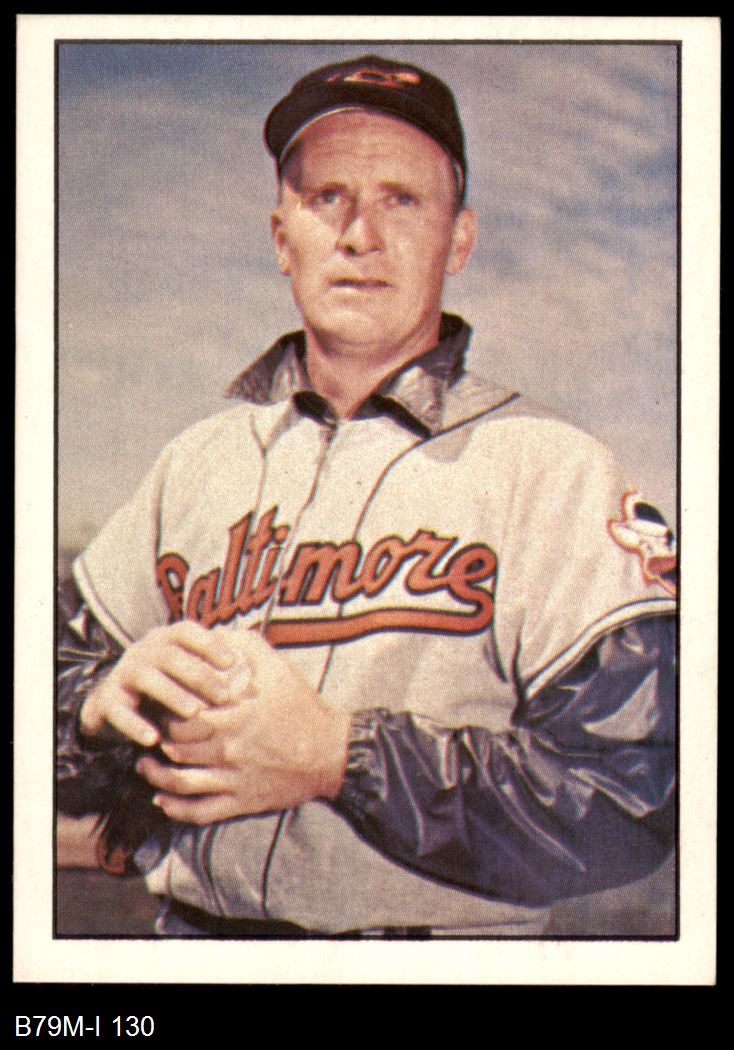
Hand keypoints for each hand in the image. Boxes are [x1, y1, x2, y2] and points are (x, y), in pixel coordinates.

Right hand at [80, 621, 236, 746]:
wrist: (115, 704)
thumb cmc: (167, 686)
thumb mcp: (188, 671)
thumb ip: (216, 667)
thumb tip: (263, 666)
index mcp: (165, 639)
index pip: (186, 632)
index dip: (209, 644)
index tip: (233, 661)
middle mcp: (143, 651)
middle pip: (170, 655)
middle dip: (198, 674)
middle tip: (224, 696)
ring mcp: (123, 674)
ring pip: (147, 678)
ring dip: (172, 694)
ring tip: (195, 712)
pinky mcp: (107, 700)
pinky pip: (120, 710)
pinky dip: (135, 725)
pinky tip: (153, 738)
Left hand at [135, 629, 350, 822]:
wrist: (332, 753)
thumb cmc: (305, 708)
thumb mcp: (280, 669)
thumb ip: (248, 646)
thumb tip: (220, 633)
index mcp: (233, 717)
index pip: (181, 717)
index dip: (163, 712)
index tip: (158, 705)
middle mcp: (228, 750)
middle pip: (175, 748)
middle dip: (156, 741)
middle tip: (148, 733)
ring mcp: (233, 779)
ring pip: (180, 782)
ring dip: (156, 775)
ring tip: (144, 766)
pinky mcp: (241, 802)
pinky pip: (200, 811)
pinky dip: (176, 808)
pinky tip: (163, 799)